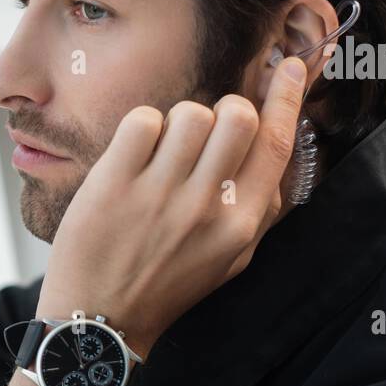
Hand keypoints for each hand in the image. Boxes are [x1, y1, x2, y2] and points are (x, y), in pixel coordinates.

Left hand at [35, 57, 307, 356]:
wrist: (100, 321)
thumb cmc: (166, 284)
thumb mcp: (230, 257)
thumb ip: (260, 204)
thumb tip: (281, 138)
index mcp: (241, 225)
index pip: (277, 142)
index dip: (285, 96)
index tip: (285, 65)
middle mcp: (206, 207)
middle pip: (236, 115)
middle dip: (223, 111)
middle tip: (201, 135)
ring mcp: (158, 195)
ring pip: (189, 112)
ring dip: (177, 122)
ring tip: (161, 154)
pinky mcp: (113, 184)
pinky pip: (142, 119)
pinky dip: (139, 129)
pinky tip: (132, 157)